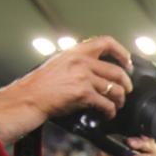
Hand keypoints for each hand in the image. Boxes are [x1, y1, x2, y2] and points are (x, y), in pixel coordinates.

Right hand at [0, 36, 134, 145]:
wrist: (28, 98)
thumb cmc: (39, 85)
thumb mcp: (58, 63)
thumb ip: (77, 62)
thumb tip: (95, 67)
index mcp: (76, 52)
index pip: (105, 42)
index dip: (121, 51)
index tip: (127, 61)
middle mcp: (81, 61)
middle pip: (117, 70)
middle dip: (126, 83)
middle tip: (126, 90)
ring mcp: (83, 77)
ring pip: (115, 89)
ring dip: (120, 99)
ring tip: (117, 104)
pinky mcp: (83, 93)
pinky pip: (107, 103)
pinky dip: (110, 111)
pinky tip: (108, 114)